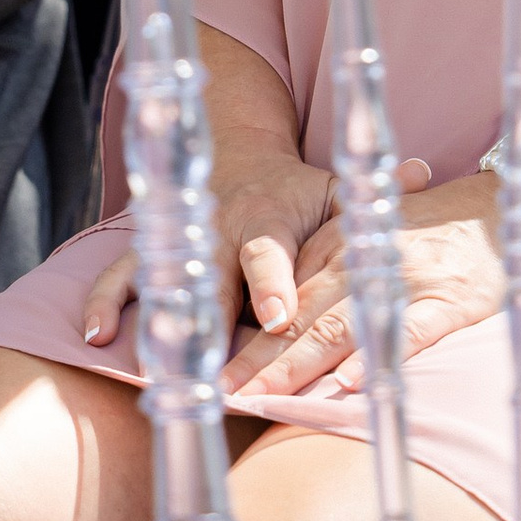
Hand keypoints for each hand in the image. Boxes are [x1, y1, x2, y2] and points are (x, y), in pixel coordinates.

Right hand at [77, 150, 429, 361]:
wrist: (235, 155)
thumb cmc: (296, 191)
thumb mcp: (336, 189)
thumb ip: (372, 196)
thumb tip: (425, 175)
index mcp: (266, 218)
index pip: (269, 253)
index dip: (272, 284)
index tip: (278, 317)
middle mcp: (218, 228)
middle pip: (209, 278)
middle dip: (207, 321)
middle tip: (202, 364)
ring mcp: (180, 239)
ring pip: (159, 276)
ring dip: (148, 315)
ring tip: (137, 359)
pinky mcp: (152, 250)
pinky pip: (122, 273)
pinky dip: (105, 300)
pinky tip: (95, 336)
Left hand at [223, 173, 500, 402]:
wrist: (495, 210)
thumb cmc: (422, 237)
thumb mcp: (362, 245)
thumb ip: (323, 282)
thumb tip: (274, 334)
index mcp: (337, 247)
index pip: (284, 304)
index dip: (249, 346)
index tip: (216, 381)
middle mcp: (362, 262)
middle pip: (302, 319)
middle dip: (260, 362)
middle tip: (223, 396)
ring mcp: (403, 280)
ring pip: (342, 327)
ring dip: (299, 365)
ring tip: (264, 396)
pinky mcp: (446, 301)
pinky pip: (405, 332)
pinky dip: (376, 355)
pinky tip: (349, 382)